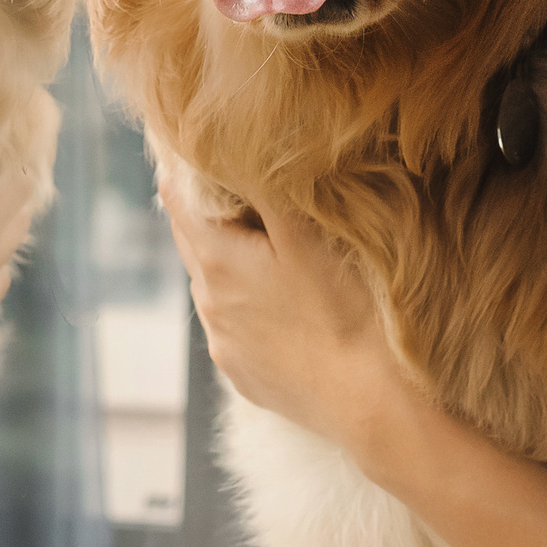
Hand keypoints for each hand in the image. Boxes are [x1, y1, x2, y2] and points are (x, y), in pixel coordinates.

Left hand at [158, 165, 417, 452]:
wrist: (370, 404)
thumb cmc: (347, 311)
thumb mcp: (308, 234)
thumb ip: (263, 186)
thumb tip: (227, 143)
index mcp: (217, 260)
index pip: (175, 198)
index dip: (180, 165)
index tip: (188, 142)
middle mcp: (209, 303)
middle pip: (191, 240)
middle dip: (202, 208)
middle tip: (221, 177)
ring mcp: (224, 343)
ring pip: (211, 283)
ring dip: (224, 257)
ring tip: (258, 239)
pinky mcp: (243, 374)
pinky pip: (231, 323)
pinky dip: (242, 300)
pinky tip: (277, 300)